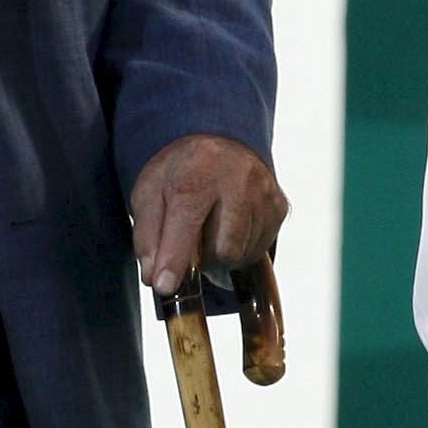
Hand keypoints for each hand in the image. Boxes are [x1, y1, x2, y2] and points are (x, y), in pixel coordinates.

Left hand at [128, 133, 288, 296]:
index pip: (187, 219)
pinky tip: (229, 227)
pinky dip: (239, 248)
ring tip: (210, 230)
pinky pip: (258, 250)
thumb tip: (154, 276)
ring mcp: (264, 193)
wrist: (219, 141)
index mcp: (199, 169)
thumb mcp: (149, 192)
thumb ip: (147, 235)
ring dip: (221, 255)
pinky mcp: (279, 207)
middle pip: (223, 248)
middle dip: (202, 258)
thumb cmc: (181, 172)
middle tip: (191, 244)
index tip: (165, 286)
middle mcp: (238, 178)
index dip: (175, 258)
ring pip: (242, 254)